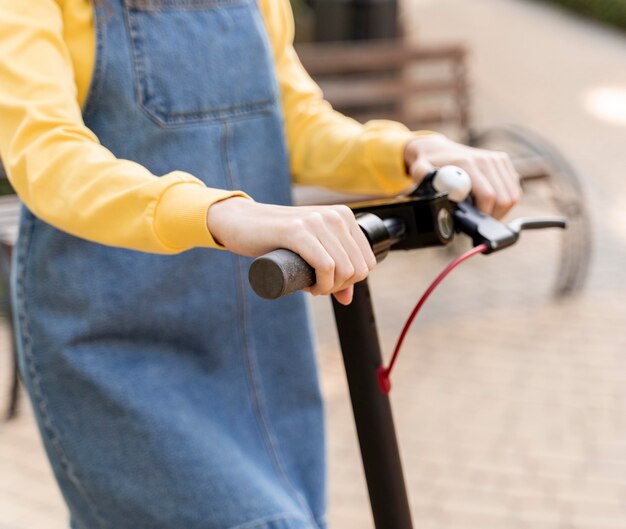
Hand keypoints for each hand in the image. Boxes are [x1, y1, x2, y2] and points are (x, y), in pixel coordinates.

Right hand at [206, 197, 375, 304]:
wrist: (243, 222)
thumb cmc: (278, 238)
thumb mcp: (312, 250)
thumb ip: (333, 270)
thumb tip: (348, 299)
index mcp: (344, 216)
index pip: (367, 262)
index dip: (351, 282)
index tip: (329, 283)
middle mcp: (335, 216)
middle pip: (357, 269)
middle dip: (340, 287)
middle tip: (317, 287)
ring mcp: (317, 221)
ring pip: (343, 269)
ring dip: (329, 288)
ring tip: (311, 286)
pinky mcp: (298, 231)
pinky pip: (326, 266)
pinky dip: (322, 284)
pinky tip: (309, 287)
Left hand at [404, 134, 521, 218]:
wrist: (437, 149)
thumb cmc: (429, 163)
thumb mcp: (420, 170)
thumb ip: (422, 177)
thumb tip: (429, 185)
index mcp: (467, 163)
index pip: (488, 196)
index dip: (483, 215)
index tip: (473, 223)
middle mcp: (485, 159)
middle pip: (504, 199)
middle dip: (493, 216)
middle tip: (479, 223)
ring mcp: (496, 159)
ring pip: (513, 195)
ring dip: (501, 210)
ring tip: (484, 214)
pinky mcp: (502, 161)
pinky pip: (514, 188)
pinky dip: (506, 200)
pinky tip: (491, 203)